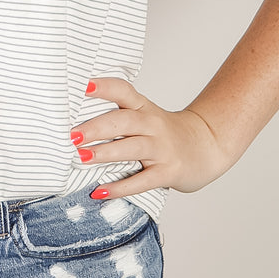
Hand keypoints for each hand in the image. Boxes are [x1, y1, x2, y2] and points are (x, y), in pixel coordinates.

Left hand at [70, 78, 230, 198]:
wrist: (206, 145)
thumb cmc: (164, 131)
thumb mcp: (145, 115)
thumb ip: (118, 114)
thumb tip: (75, 122)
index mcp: (144, 107)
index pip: (123, 90)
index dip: (104, 87)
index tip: (84, 86)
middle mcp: (153, 124)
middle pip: (123, 121)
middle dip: (97, 127)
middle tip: (73, 134)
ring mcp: (162, 148)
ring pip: (131, 148)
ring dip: (105, 153)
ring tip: (81, 158)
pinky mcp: (168, 172)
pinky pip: (142, 180)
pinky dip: (120, 187)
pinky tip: (100, 191)